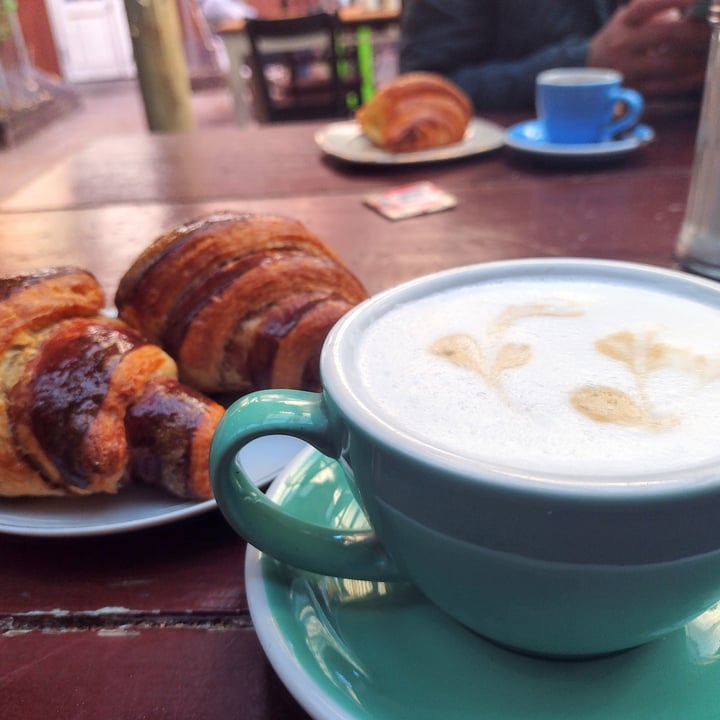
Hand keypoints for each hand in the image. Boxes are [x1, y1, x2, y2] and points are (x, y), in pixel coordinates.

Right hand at [588, 0, 710, 97]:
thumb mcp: (628, 17)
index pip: (649, 4)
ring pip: (671, 64)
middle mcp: (621, 46)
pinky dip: (690, 79)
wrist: (589, 73)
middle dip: (698, 30)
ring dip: (699, 57)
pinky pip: (668, 86)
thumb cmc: (619, 39)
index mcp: (623, 23)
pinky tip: (703, 72)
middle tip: (716, 29)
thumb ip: (655, 8)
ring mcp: (627, 71)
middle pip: (667, 34)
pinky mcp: (634, 92)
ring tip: (714, 51)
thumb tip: (692, 7)